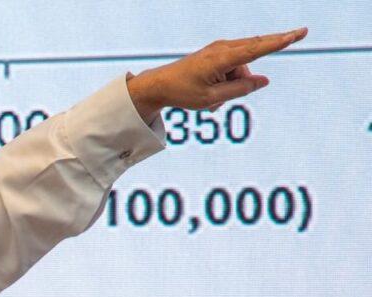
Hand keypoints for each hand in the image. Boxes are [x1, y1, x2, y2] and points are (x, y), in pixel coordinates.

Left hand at [127, 27, 307, 120]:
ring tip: (212, 100)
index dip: (279, 42)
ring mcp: (219, 50)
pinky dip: (227, 83)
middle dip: (255, 67)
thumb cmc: (183, 92)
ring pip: (242, 68)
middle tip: (301, 34)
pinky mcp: (216, 55)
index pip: (257, 49)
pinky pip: (232, 69)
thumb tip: (264, 81)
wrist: (159, 85)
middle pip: (253, 54)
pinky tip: (211, 95)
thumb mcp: (212, 99)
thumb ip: (240, 89)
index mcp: (221, 59)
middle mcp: (222, 49)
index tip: (296, 34)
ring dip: (234, 85)